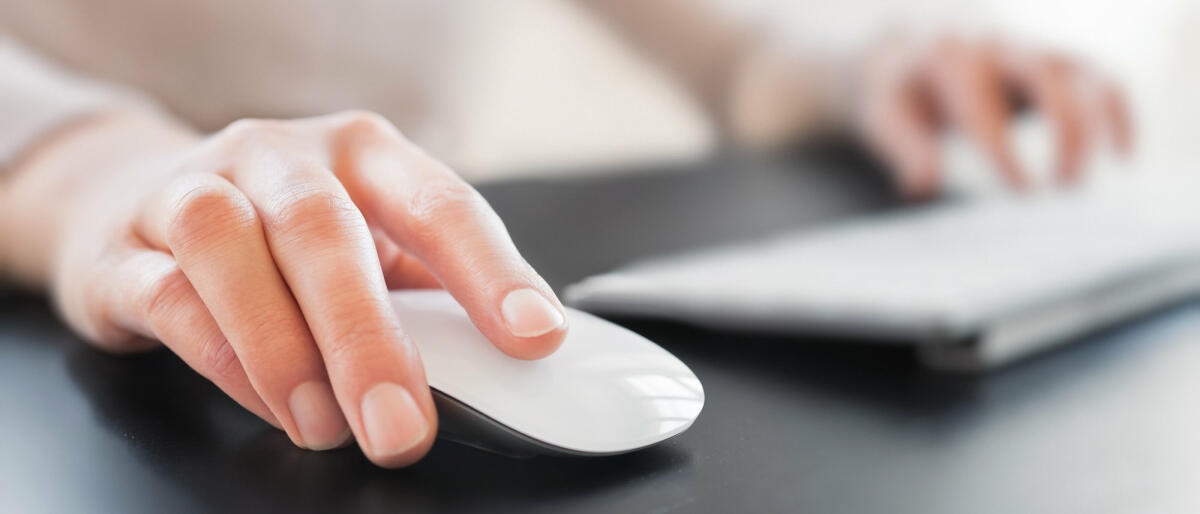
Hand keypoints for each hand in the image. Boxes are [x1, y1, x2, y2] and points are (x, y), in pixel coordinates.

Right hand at [10, 110, 567, 466]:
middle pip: (325, 229)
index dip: (491, 271)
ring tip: (327, 426)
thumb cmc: (283, 234)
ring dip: (284, 348)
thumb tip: (508, 360)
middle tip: (404, 427)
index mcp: (362, 154)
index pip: (439, 203)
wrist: (135, 199)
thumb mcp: (369, 244)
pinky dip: (223, 358)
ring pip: (229, 247)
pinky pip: (167, 295)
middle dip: (369, 338)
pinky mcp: (124, 248)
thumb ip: (426, 292)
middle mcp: (279, 157)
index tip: (534, 336)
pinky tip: (269, 403)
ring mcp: (193, 191)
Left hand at [724, 34, 1131, 197]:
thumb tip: (923, 184)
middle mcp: (996, 46)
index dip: (1006, 148)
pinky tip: (1123, 156)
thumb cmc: (893, 97)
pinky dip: (1119, 114)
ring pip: (1083, 75)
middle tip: (1061, 190)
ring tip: (1079, 182)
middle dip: (1063, 134)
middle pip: (1046, 79)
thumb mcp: (883, 120)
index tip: (1023, 192)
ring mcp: (1030, 51)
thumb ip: (904, 149)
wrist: (899, 60)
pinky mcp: (1057, 62)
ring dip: (1095, 127)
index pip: (983, 102)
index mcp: (948, 59)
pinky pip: (1102, 78)